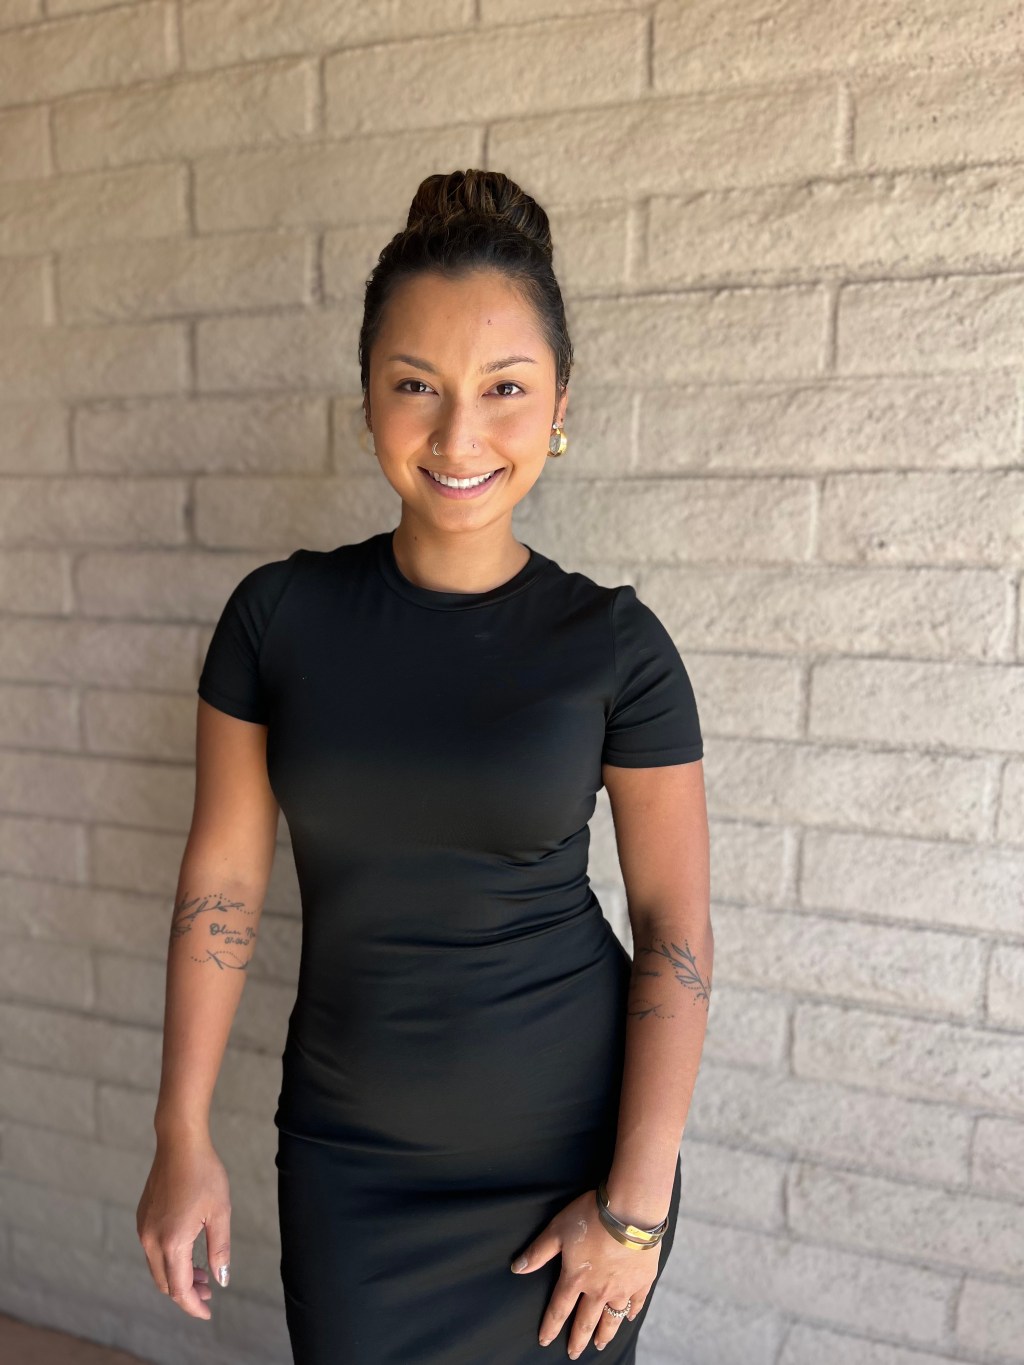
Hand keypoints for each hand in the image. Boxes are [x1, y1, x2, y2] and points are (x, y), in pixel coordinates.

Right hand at [136, 1132, 231, 1319]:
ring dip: (178, 1275)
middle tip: (210, 1291)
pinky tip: (188, 1251)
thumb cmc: (204, 1174)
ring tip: (202, 1274)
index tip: (208, 1312)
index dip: (193, 1305)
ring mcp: (143, 1228)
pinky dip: (169, 1260)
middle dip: (186, 1292)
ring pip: (157, 1267)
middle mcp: (151, 1239)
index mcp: (171, 1242)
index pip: (179, 1289)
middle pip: (165, 1283)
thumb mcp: (220, 1212)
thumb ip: (219, 1249)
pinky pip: (153, 1250)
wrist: (179, 1143)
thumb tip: (221, 1280)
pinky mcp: (142, 1218)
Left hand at [510, 1188, 662, 1355]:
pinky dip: (632, 1312)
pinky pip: (637, 1302)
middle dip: (578, 1339)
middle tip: (574, 1354)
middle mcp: (599, 1290)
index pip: (559, 1309)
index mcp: (576, 1278)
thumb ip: (538, 1251)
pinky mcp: (642, 1280)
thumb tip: (517, 1268)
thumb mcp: (558, 1230)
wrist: (630, 1212)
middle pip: (586, 1321)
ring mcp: (622, 1288)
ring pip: (612, 1318)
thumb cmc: (591, 1217)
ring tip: (600, 1345)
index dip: (550, 1326)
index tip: (544, 1341)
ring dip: (605, 1333)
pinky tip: (630, 1317)